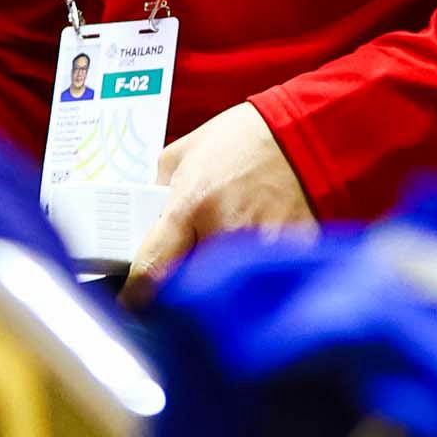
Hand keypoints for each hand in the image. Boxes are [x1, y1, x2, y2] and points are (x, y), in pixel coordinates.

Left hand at [125, 102, 315, 301]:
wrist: (302, 135)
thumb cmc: (241, 140)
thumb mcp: (182, 155)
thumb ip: (157, 193)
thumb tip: (145, 225)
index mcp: (192, 204)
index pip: (152, 269)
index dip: (138, 293)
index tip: (134, 302)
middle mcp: (225, 232)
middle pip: (187, 287)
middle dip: (179, 284)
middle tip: (182, 270)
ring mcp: (262, 250)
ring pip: (225, 291)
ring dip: (217, 281)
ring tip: (224, 251)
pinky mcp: (292, 258)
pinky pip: (260, 283)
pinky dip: (253, 277)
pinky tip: (254, 253)